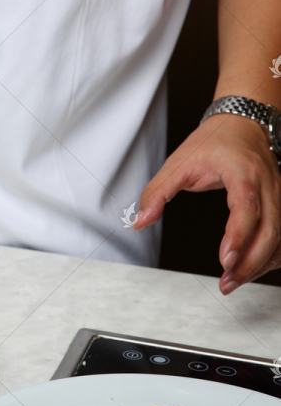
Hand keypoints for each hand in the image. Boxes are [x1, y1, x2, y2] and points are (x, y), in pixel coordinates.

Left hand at [133, 113, 280, 294]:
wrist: (241, 123)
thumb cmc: (213, 141)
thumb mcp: (177, 163)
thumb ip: (157, 193)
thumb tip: (139, 221)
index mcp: (243, 173)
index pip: (248, 209)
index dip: (238, 237)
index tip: (225, 260)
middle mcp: (268, 185)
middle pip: (271, 230)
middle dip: (250, 262)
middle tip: (227, 282)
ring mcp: (279, 194)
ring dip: (261, 263)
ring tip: (235, 281)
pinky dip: (271, 255)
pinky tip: (252, 268)